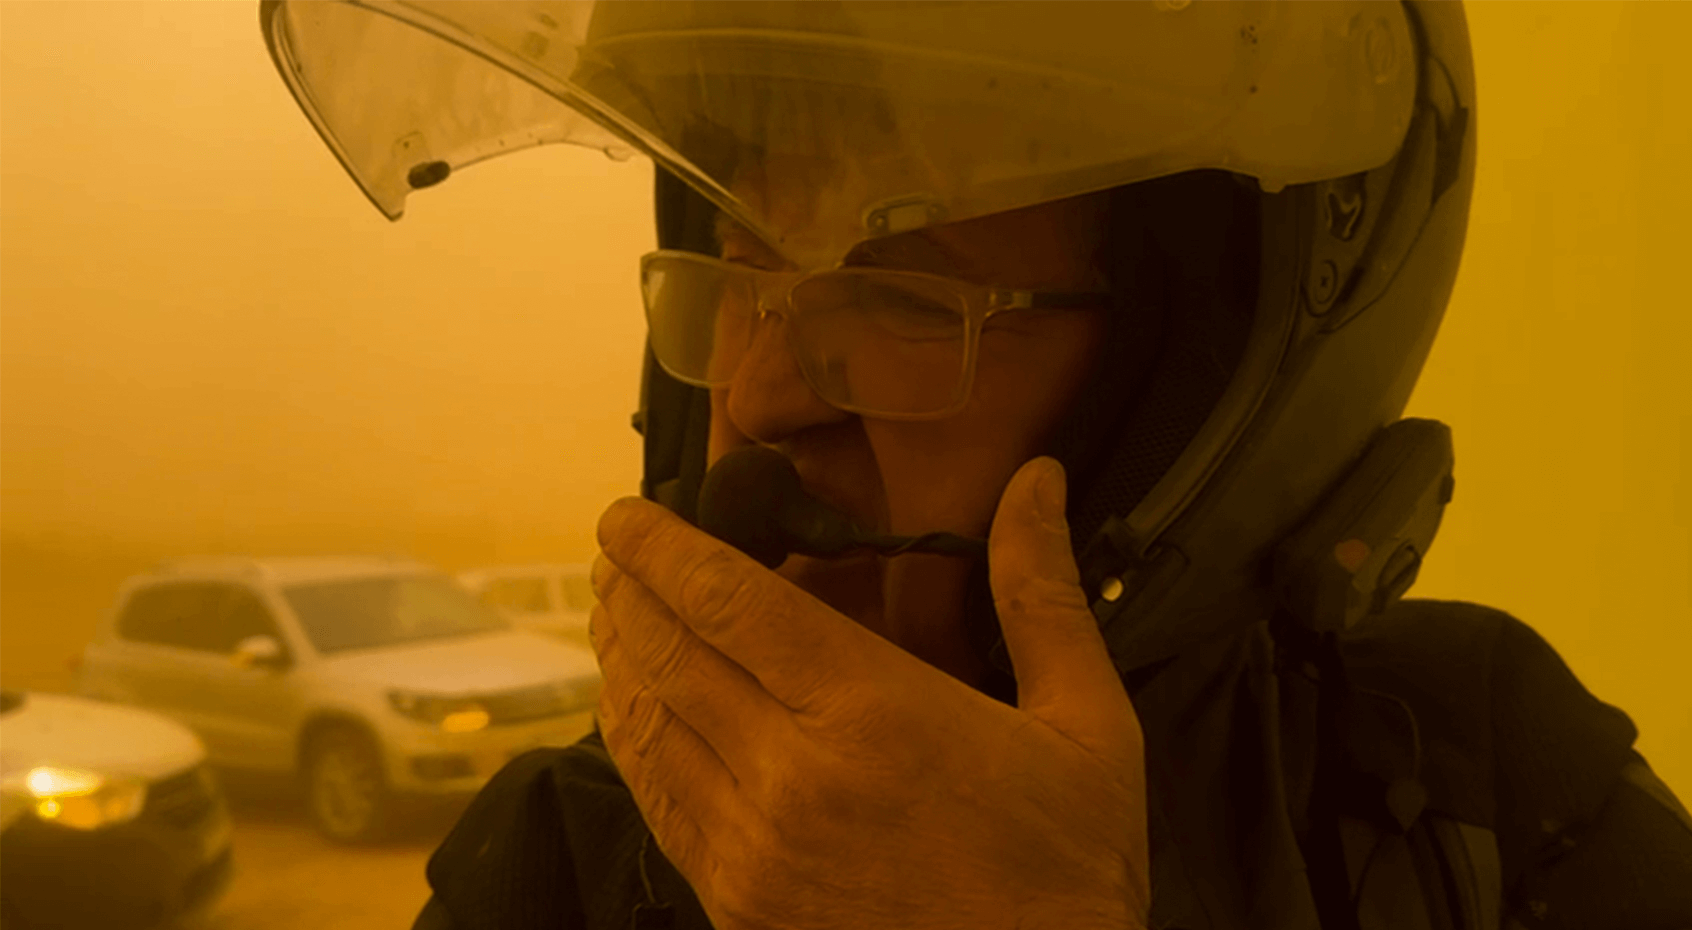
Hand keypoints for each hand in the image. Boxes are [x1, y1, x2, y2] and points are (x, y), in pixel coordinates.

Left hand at [591, 457, 1148, 929]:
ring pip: (647, 728)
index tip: (626, 514)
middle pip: (671, 654)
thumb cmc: (1069, 873)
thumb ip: (1041, 593)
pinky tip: (629, 712)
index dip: (662, 548)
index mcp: (871, 711)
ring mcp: (754, 847)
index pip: (727, 602)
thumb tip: (1037, 482)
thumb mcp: (1085, 724)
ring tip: (610, 613)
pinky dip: (630, 744)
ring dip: (618, 658)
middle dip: (630, 591)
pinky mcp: (740, 904)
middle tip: (614, 551)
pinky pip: (659, 805)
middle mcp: (792, 774)